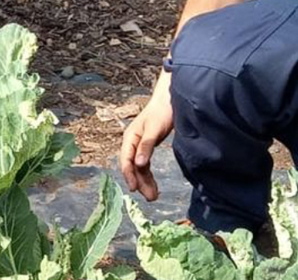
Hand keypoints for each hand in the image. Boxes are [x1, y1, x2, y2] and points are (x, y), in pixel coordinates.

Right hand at [120, 75, 174, 200]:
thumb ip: (146, 146)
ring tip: (154, 196)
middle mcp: (132, 143)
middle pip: (133, 166)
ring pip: (139, 168)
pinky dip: (149, 176)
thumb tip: (139, 164)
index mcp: (130, 137)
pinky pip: (145, 165)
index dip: (129, 175)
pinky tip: (153, 185)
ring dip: (145, 182)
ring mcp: (140, 146)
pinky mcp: (148, 147)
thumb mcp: (154, 128)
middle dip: (139, 182)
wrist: (171, 100)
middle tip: (151, 197)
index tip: (134, 189)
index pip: (126, 160)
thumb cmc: (162, 111)